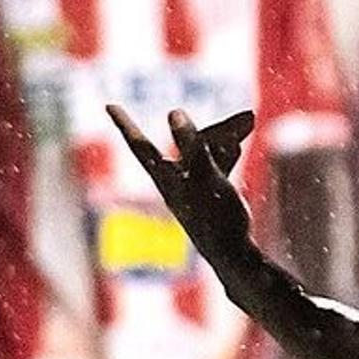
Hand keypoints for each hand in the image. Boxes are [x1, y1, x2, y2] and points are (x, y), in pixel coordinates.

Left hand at [105, 106, 260, 275]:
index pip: (139, 143)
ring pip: (205, 150)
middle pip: (189, 142)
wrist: (232, 253)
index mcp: (164, 177)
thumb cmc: (216, 217)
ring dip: (226, 137)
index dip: (124, 122)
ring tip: (249, 123)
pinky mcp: (207, 193)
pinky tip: (238, 144)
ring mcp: (191, 186)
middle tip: (248, 118)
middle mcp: (173, 180)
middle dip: (216, 128)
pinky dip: (226, 153)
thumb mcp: (205, 175)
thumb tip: (174, 112)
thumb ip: (191, 143)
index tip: (108, 104)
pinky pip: (214, 163)